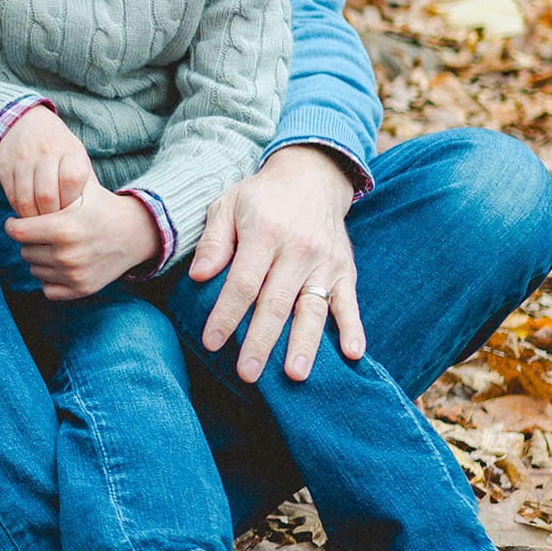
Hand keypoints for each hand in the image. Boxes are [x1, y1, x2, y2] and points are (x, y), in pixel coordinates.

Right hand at [0, 105, 92, 215]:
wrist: (25, 124)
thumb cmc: (60, 150)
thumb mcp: (77, 159)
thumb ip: (86, 185)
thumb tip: (94, 218)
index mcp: (70, 150)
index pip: (71, 180)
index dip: (71, 201)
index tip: (72, 212)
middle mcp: (45, 152)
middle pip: (46, 195)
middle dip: (51, 217)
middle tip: (55, 227)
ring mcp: (22, 159)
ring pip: (26, 200)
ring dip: (34, 218)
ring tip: (41, 225)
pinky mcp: (4, 167)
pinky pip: (12, 197)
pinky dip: (20, 211)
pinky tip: (29, 213)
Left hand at [6, 186, 159, 299]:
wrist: (134, 233)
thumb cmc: (100, 207)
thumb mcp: (78, 190)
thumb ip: (48, 188)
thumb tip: (20, 187)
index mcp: (63, 228)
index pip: (17, 232)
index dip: (12, 225)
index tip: (15, 221)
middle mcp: (67, 255)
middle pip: (24, 251)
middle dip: (29, 241)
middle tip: (42, 232)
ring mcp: (74, 275)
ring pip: (34, 269)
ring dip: (39, 259)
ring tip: (54, 246)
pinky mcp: (81, 289)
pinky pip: (47, 289)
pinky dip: (50, 278)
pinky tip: (60, 264)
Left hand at [187, 145, 362, 382]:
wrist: (311, 176)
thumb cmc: (260, 197)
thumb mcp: (227, 205)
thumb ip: (213, 241)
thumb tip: (198, 275)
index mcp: (264, 233)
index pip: (243, 282)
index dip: (227, 314)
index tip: (212, 343)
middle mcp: (297, 250)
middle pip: (276, 302)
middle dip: (261, 341)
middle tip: (247, 373)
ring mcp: (325, 262)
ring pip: (313, 308)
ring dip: (304, 343)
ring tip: (295, 374)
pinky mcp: (345, 269)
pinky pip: (349, 302)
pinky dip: (353, 328)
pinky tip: (352, 354)